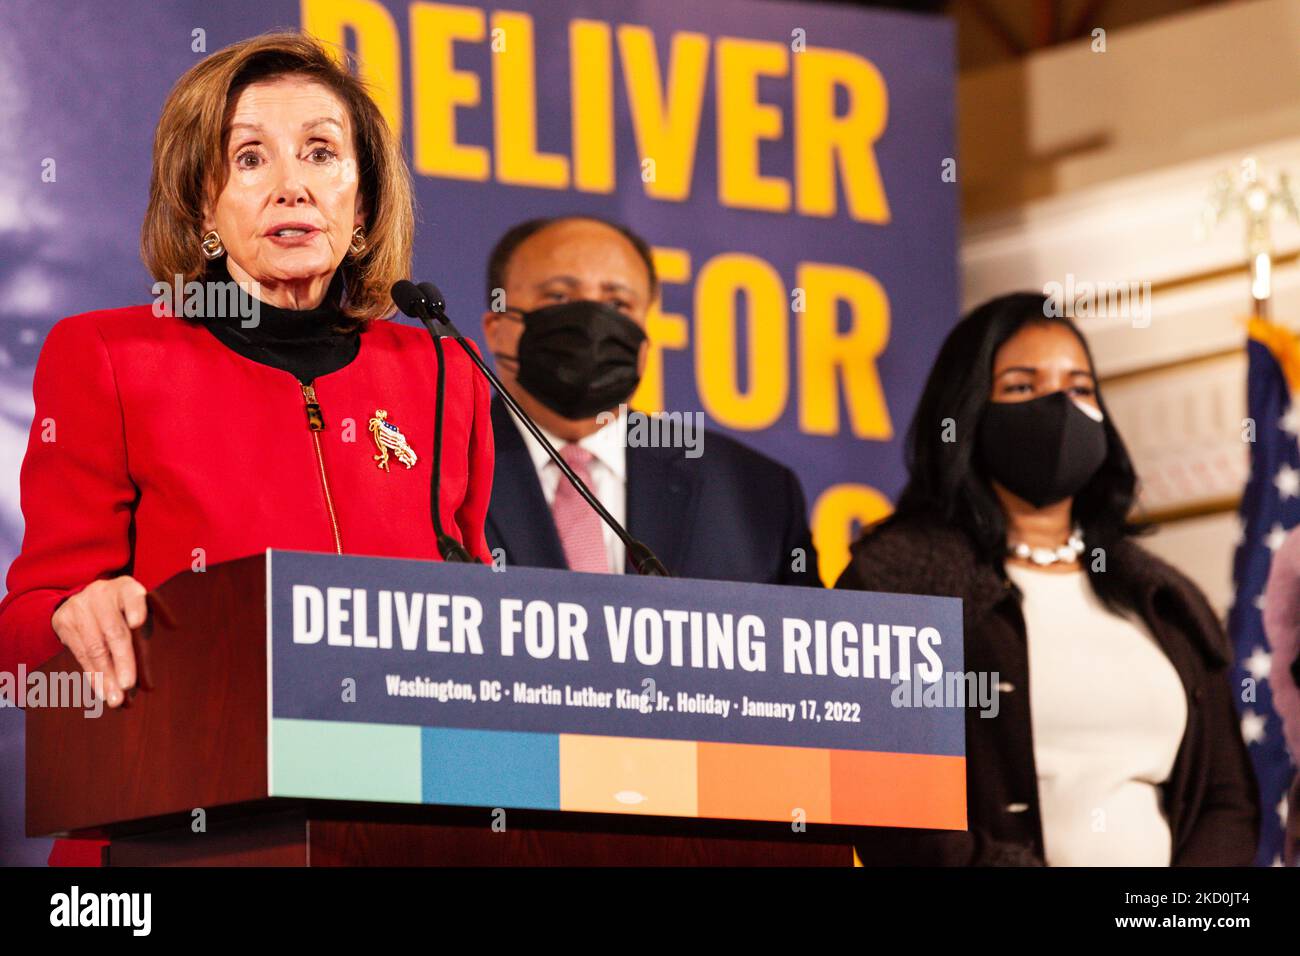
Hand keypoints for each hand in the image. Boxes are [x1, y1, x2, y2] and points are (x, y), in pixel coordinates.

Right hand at [51, 576, 147, 707]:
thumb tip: (150, 681)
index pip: (132, 596)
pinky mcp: (63, 621)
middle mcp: (101, 594)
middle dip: (122, 661)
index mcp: (126, 587)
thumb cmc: (123, 612)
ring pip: (94, 648)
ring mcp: (79, 607)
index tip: (139, 623)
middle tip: (129, 685)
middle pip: (113, 631)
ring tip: (116, 699)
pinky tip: (102, 691)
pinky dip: (93, 675)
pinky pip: (80, 654)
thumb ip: (147, 636)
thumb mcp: (137, 614)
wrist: (86, 598)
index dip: (136, 608)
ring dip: (106, 677)